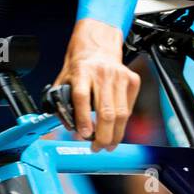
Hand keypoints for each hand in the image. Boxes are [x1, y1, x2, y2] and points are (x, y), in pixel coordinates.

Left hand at [54, 18, 138, 150]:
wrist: (98, 45)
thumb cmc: (79, 66)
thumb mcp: (64, 80)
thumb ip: (62, 102)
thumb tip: (68, 127)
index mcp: (81, 71)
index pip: (82, 97)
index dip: (83, 118)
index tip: (84, 135)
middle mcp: (102, 73)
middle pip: (106, 111)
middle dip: (103, 135)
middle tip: (97, 147)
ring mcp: (119, 76)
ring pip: (120, 113)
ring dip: (115, 134)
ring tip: (108, 145)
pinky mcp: (131, 80)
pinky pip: (128, 108)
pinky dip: (123, 123)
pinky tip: (116, 129)